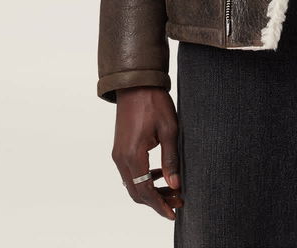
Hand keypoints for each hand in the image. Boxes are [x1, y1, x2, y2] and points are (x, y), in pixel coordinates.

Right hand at [111, 86, 183, 220]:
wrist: (135, 83)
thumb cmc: (154, 102)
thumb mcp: (169, 129)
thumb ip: (171, 159)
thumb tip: (175, 185)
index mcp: (133, 155)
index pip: (145, 191)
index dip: (160, 205)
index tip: (174, 213)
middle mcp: (121, 158)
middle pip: (137, 192)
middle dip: (157, 200)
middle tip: (178, 201)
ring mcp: (118, 154)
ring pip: (133, 183)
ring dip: (151, 190)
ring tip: (173, 189)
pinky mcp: (120, 149)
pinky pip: (130, 172)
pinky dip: (144, 179)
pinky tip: (160, 173)